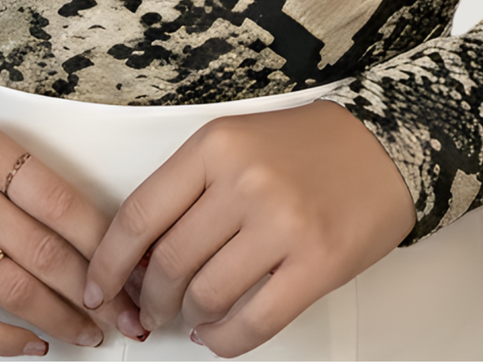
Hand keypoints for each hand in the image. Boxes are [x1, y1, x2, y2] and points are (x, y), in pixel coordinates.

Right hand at [0, 107, 135, 355]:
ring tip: (87, 335)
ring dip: (59, 320)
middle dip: (96, 293)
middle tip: (126, 316)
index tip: (131, 271)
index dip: (105, 245)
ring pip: (12, 288)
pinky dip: (4, 341)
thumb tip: (90, 237)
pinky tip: (31, 347)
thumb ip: (22, 185)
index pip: (63, 202)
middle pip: (45, 251)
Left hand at [84, 102, 415, 356]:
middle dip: (150, 297)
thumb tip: (140, 254)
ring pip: (206, 295)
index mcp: (216, 144)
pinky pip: (252, 322)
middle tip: (148, 308)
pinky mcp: (315, 264)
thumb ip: (190, 189)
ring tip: (190, 316)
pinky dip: (225, 339)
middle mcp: (244, 181)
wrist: (384, 146)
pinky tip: (217, 332)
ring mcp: (282, 224)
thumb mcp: (237, 143)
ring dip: (188, 318)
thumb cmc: (308, 147)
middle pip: (170, 261)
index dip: (110, 262)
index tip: (99, 287)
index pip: (141, 213)